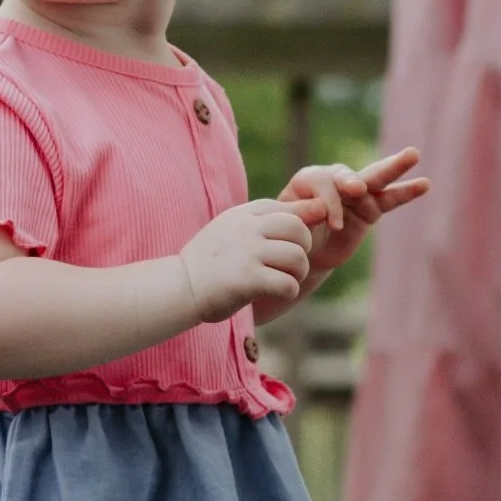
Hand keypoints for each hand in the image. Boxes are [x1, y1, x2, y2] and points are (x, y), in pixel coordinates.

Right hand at [179, 199, 317, 321]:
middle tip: (289, 265)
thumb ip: (274, 218)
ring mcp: (247, 252)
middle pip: (300, 230)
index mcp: (244, 213)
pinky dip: (288, 291)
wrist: (179, 286)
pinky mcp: (248, 279)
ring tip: (283, 279)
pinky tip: (275, 292)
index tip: (289, 246)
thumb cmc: (213, 260)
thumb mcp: (237, 229)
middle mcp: (247, 228)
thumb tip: (321, 207)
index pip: (290, 211)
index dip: (299, 231)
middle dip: (303, 250)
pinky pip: (288, 283)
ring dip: (297, 274)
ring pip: (298, 258)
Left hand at [281, 148, 429, 278]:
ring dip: (393, 167)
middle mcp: (333, 180)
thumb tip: (320, 209)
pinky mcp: (371, 208)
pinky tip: (425, 184)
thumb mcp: (289, 224)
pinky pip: (390, 199)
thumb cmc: (290, 234)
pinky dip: (406, 192)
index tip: (332, 224)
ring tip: (412, 154)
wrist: (304, 253)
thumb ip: (300, 214)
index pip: (322, 184)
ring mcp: (355, 193)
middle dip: (353, 179)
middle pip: (347, 173)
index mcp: (308, 180)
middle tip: (357, 188)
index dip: (329, 204)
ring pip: (374, 179)